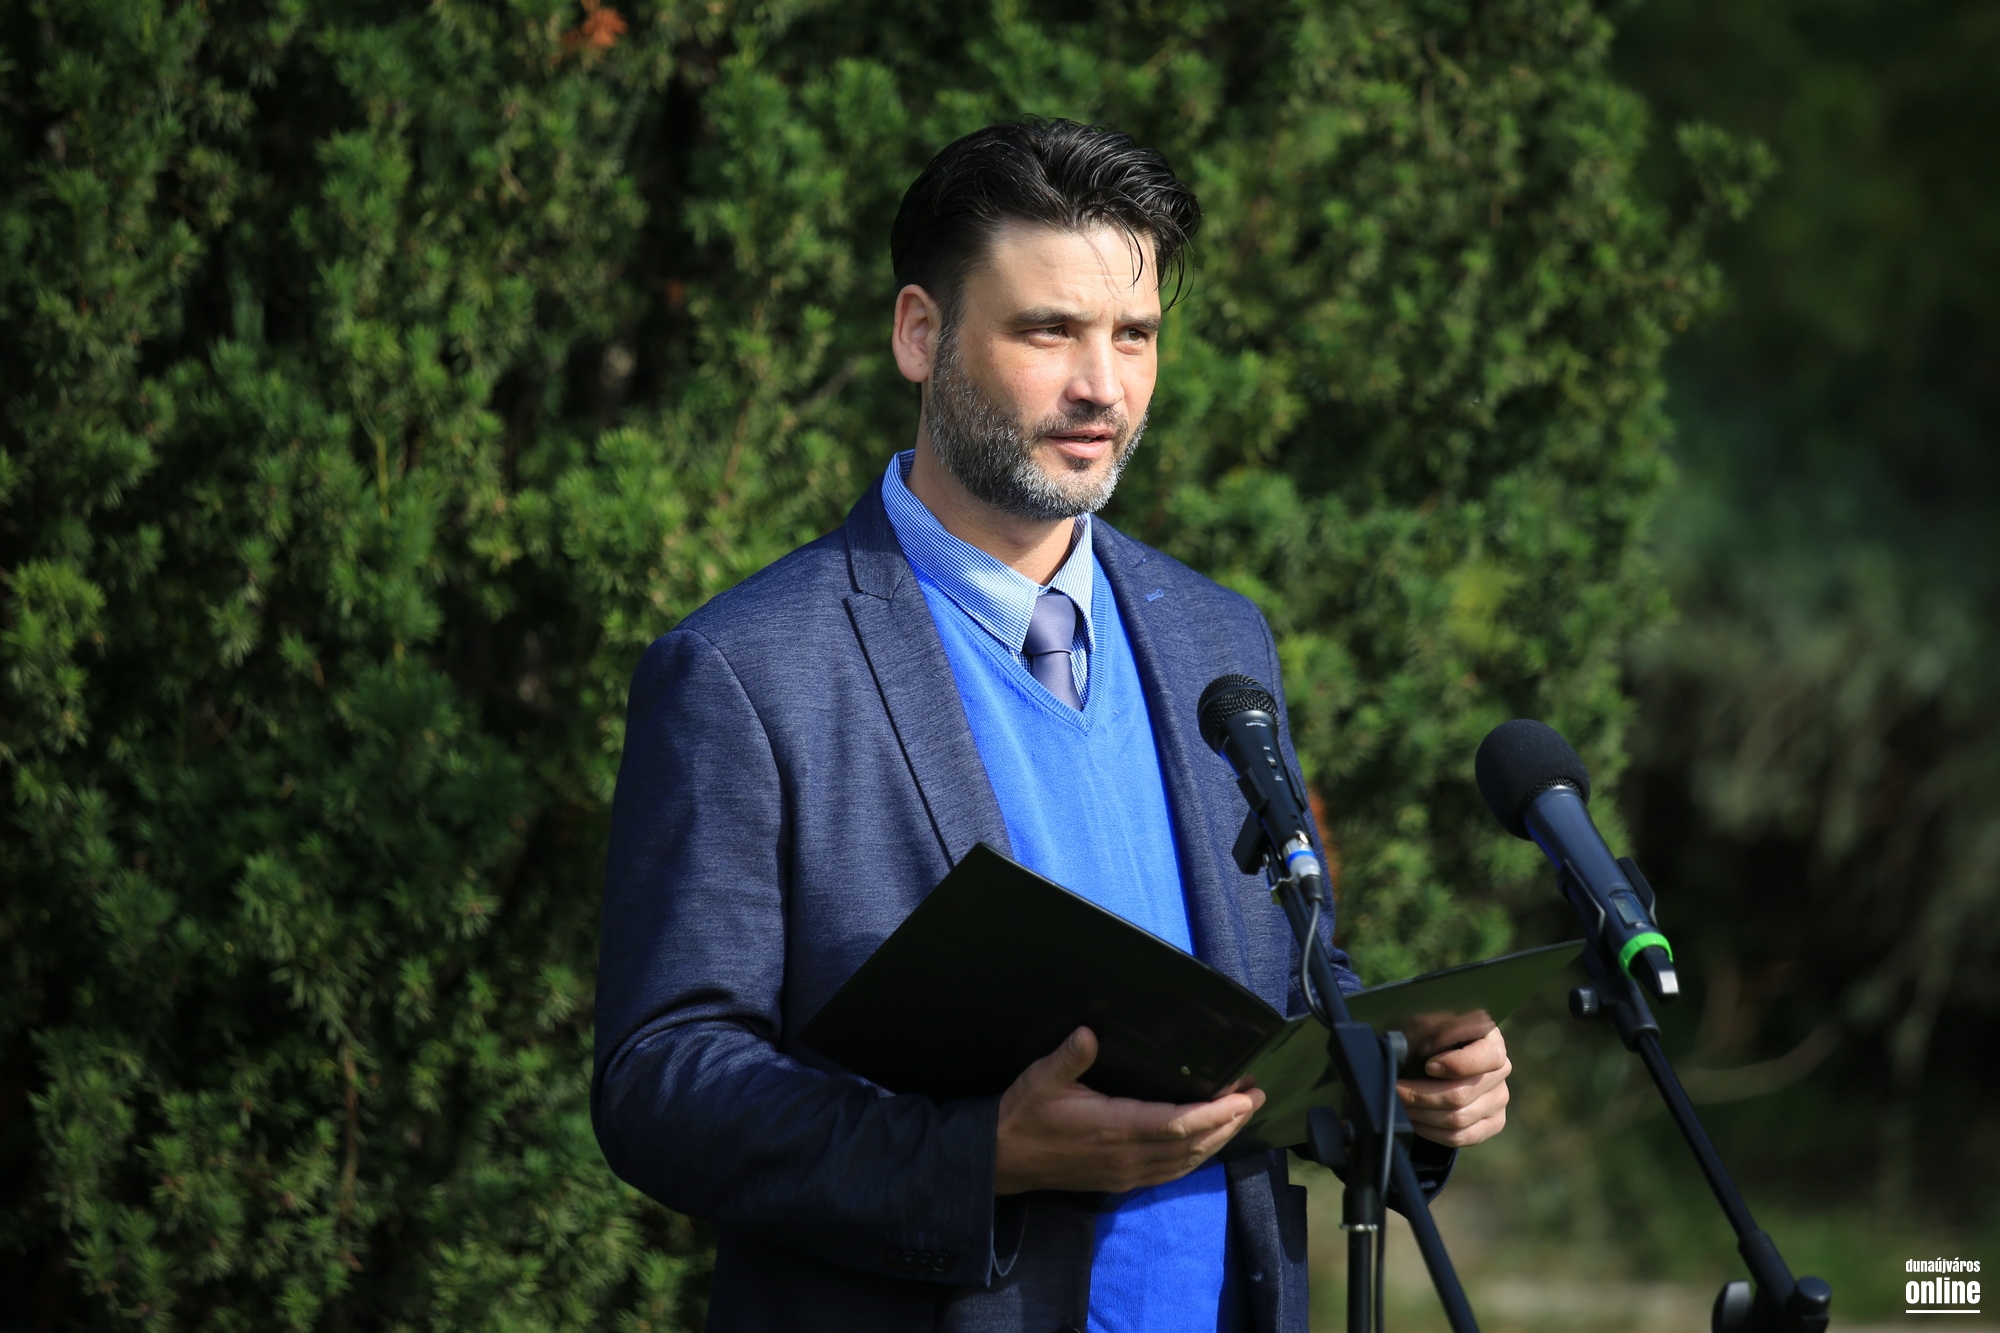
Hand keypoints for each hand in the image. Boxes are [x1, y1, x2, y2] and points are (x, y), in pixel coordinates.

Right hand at [993, 1027, 1265, 1195]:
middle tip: (1257, 1097)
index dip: (1218, 1113)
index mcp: (1114, 1127)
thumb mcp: (1040, 1079)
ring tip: (1242, 1116)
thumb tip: (1088, 1033)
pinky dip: (1196, 1157)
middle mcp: (1128, 1156)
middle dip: (1230, 1122)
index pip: (1180, 1124)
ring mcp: (1126, 1172)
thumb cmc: (1023, 1116)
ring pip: (1187, 1162)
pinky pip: (1171, 1172)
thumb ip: (1069, 1057)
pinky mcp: (1121, 1181)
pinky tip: (1207, 1144)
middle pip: (1194, 1144)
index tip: (1245, 1096)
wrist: (1002, 1160)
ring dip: (1219, 1140)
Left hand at [1397, 1026, 1511, 1147]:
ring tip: (1400, 1104)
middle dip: (1420, 1095)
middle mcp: (1501, 1068)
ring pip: (1459, 1119)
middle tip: (1395, 1090)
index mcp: (1489, 1038)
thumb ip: (1432, 1036)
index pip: (1489, 1057)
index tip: (1428, 1066)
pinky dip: (1432, 1132)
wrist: (1420, 1058)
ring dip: (1421, 1114)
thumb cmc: (1420, 1037)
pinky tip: (1414, 1120)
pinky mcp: (1494, 1122)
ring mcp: (1500, 1098)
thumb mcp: (1422, 1027)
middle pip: (1462, 1095)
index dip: (1457, 1065)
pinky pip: (1463, 1137)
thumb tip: (1433, 1064)